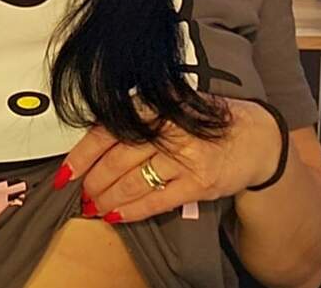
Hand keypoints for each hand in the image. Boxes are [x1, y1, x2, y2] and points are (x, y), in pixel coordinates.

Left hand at [53, 94, 282, 223]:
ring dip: (108, 199)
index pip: (108, 130)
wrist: (255, 138)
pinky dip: (132, 211)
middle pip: (117, 160)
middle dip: (93, 182)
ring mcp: (186, 156)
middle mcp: (170, 128)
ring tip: (95, 207)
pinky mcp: (199, 182)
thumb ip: (136, 119)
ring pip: (133, 183)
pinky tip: (117, 215)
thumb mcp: (169, 105)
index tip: (66, 172)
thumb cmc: (204, 121)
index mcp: (157, 104)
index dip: (82, 155)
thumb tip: (94, 145)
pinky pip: (156, 201)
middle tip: (81, 193)